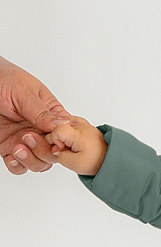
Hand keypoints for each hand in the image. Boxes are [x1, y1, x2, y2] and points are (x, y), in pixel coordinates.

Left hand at [0, 56, 70, 174]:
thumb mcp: (25, 92)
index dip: (63, 142)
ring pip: (40, 164)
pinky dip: (18, 166)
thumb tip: (63, 127)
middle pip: (55, 154)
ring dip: (32, 160)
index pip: (67, 136)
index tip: (54, 140)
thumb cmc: (4, 79)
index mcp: (52, 116)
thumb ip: (43, 112)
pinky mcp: (9, 148)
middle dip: (45, 152)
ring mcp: (25, 141)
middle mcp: (41, 131)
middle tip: (29, 137)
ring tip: (18, 147)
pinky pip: (19, 167)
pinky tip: (12, 156)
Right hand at [45, 116, 106, 176]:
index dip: (54, 140)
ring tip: (72, 146)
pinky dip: (68, 132)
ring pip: (63, 124)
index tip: (61, 148)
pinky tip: (72, 140)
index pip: (56, 130)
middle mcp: (80, 125)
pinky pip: (70, 124)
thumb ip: (60, 157)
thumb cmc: (97, 161)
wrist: (112, 158)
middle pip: (58, 126)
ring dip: (63, 136)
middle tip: (67, 150)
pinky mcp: (85, 125)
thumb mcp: (75, 165)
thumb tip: (54, 149)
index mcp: (78, 134)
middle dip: (58, 139)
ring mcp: (83, 123)